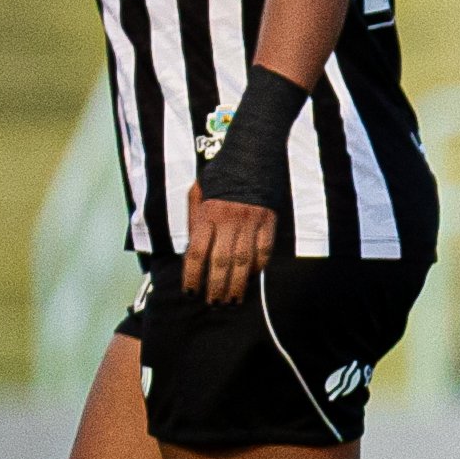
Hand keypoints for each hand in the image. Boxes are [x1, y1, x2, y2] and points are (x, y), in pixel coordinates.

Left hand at [180, 185, 275, 303]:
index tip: (190, 291)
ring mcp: (251, 223)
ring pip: (243, 261)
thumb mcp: (197, 191)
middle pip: (220, 262)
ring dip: (237, 284)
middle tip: (213, 302)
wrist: (252, 156)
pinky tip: (251, 277)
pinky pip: (264, 251)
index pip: (196, 253)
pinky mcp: (269, 223)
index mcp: (206, 215)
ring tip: (232, 299)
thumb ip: (193, 217)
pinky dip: (258, 267)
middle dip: (215, 286)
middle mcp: (228, 222)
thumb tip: (191, 245)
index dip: (192, 275)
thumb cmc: (219, 176)